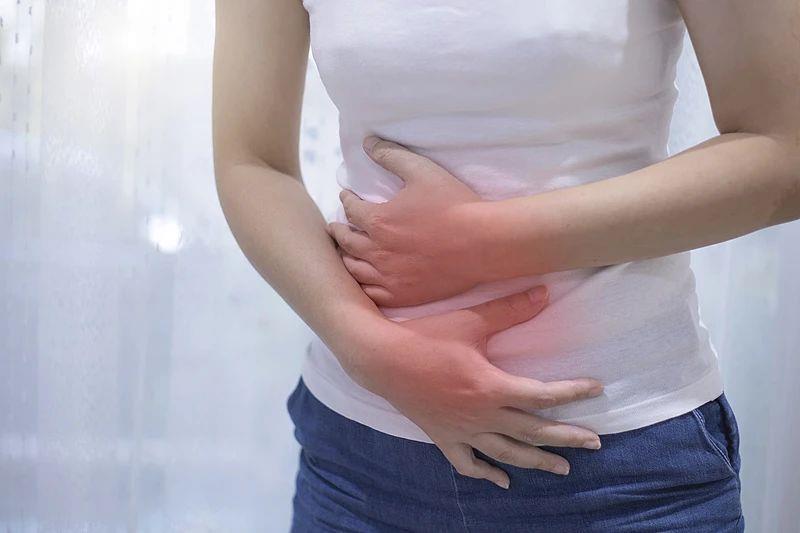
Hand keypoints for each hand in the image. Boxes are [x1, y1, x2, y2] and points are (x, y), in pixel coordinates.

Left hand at [327, 135, 489, 306]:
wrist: (484, 243)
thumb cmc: (455, 205)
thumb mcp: (422, 171)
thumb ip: (392, 155)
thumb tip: (367, 142)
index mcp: (378, 221)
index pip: (351, 209)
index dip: (346, 199)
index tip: (346, 196)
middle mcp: (377, 252)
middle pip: (346, 241)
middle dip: (338, 230)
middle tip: (336, 226)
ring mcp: (389, 278)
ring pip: (354, 269)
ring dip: (346, 257)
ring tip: (345, 252)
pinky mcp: (403, 296)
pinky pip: (371, 294)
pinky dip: (362, 285)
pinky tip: (363, 279)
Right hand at [343, 286, 603, 488]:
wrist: (381, 358)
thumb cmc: (425, 336)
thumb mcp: (470, 320)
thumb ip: (509, 310)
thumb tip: (544, 292)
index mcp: (491, 388)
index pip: (542, 395)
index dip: (573, 392)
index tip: (596, 388)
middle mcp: (481, 416)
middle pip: (533, 431)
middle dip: (567, 438)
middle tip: (595, 442)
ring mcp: (461, 431)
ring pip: (507, 453)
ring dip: (536, 462)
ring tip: (562, 469)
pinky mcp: (443, 436)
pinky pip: (467, 463)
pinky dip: (486, 474)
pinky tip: (502, 481)